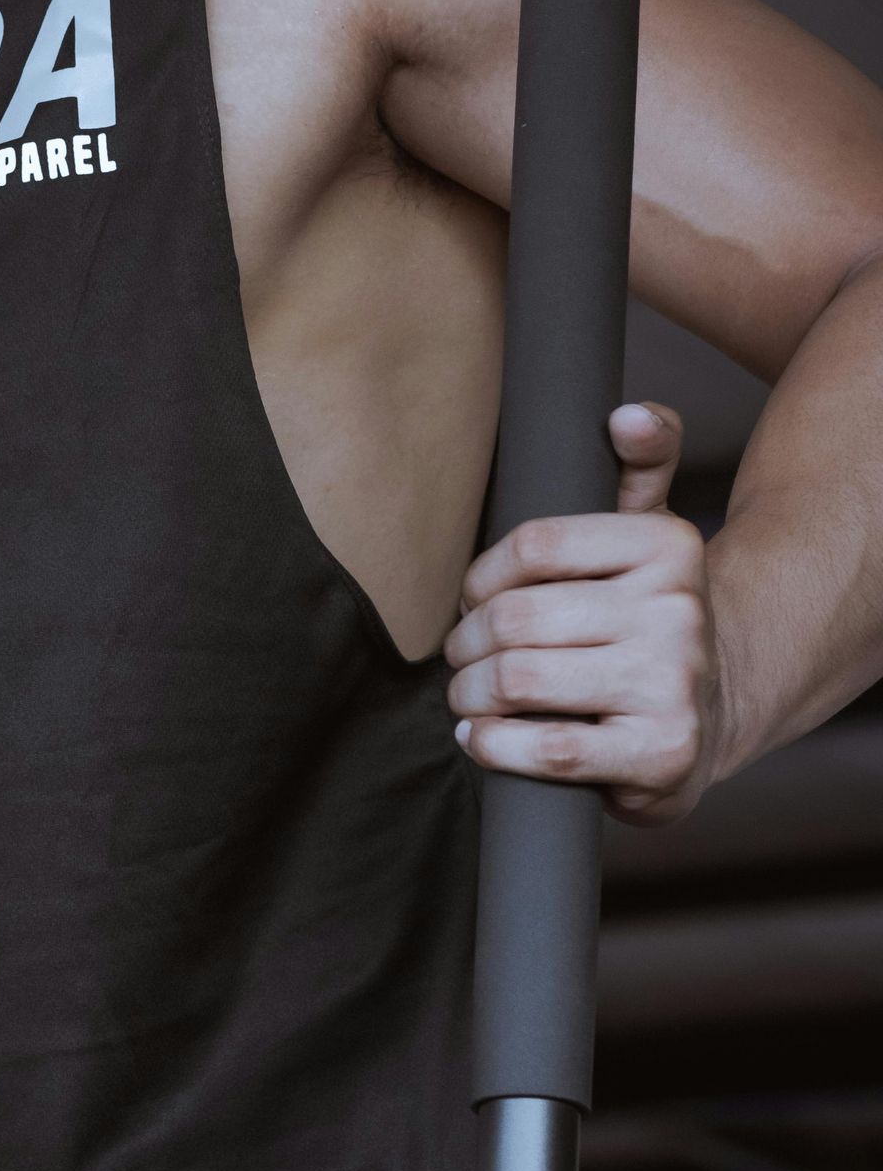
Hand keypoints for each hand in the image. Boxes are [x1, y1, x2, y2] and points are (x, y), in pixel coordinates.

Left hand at [444, 403, 720, 824]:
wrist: (709, 713)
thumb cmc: (647, 620)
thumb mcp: (648, 536)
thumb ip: (641, 463)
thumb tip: (627, 416)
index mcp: (669, 545)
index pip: (532, 544)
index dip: (480, 578)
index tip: (474, 600)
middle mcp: (680, 611)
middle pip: (515, 619)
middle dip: (466, 645)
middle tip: (461, 658)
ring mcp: (674, 686)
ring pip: (520, 681)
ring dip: (470, 694)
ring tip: (469, 696)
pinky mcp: (663, 754)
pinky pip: (547, 749)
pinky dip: (495, 746)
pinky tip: (483, 737)